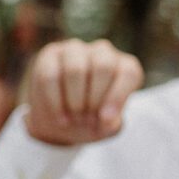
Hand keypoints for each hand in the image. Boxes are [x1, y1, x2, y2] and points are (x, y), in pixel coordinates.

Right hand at [24, 39, 142, 145]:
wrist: (60, 120)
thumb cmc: (90, 120)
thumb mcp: (105, 128)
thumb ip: (112, 125)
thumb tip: (109, 122)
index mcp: (124, 67)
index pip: (128, 72)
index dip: (118, 96)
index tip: (106, 120)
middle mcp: (103, 52)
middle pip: (103, 67)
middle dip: (93, 99)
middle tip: (87, 120)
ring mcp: (75, 50)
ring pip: (75, 70)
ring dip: (74, 101)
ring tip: (74, 119)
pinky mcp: (51, 54)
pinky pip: (50, 76)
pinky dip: (55, 102)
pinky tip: (61, 118)